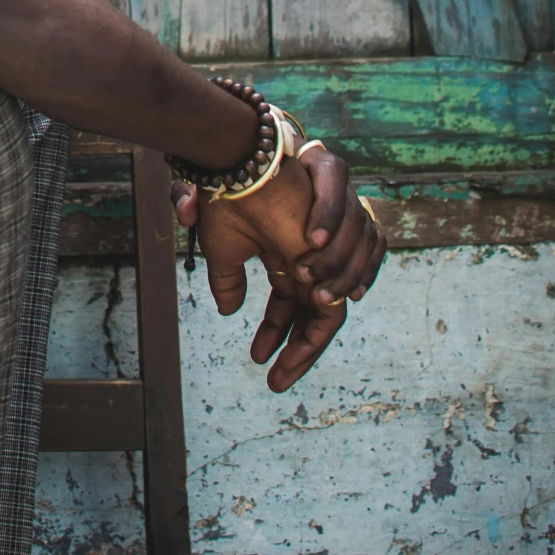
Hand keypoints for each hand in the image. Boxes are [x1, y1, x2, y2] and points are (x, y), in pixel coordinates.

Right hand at [170, 142, 384, 391]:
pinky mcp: (327, 266)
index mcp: (283, 254)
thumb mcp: (223, 250)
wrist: (243, 174)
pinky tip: (286, 349)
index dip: (274, 330)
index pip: (286, 302)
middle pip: (306, 314)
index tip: (259, 357)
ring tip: (279, 374)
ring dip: (303, 351)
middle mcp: (305, 260)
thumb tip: (228, 310)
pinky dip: (314, 335)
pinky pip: (331, 313)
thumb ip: (228, 281)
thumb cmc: (230, 201)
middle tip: (274, 379)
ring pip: (322, 319)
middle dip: (292, 348)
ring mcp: (317, 263)